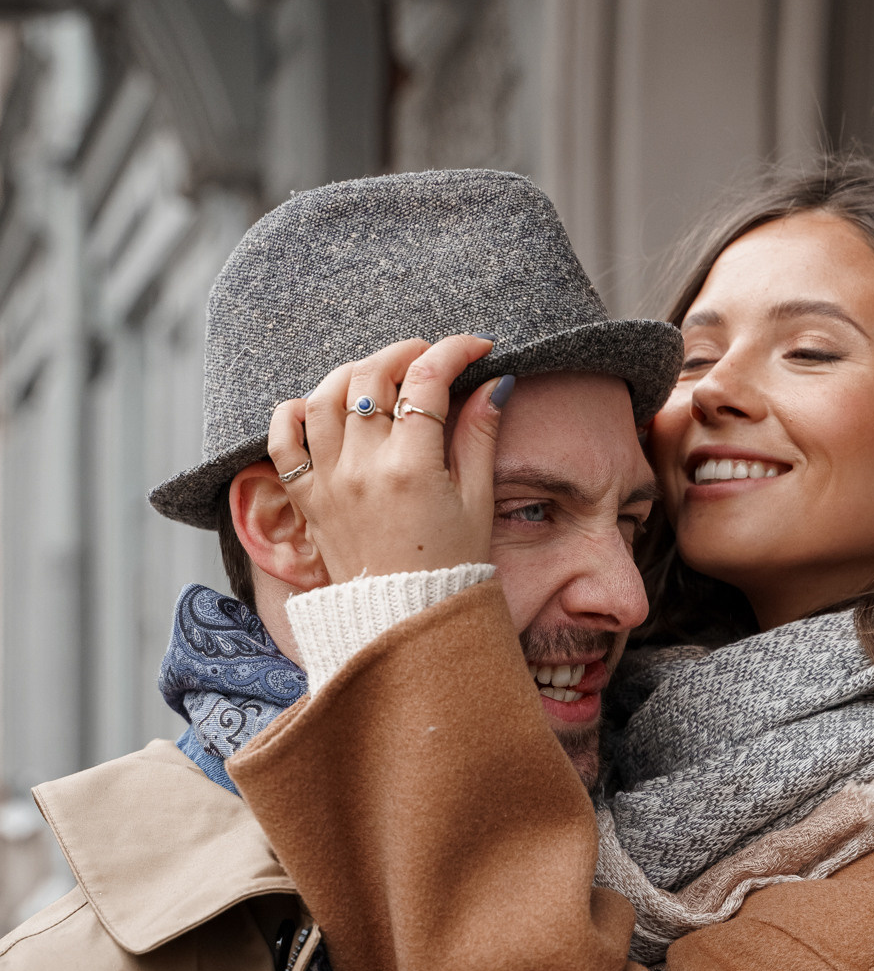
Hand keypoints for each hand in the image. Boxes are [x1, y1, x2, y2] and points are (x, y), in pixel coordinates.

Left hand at [267, 336, 511, 582]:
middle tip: (428, 359)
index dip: (454, 351)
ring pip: (324, 396)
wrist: (407, 622)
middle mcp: (363, 468)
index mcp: (412, 468)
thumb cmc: (450, 565)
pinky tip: (321, 407)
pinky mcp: (307, 498)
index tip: (476, 348)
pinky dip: (294, 412)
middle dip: (404, 353)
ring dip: (353, 373)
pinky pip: (283, 440)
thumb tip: (494, 383)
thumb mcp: (477, 500)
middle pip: (370, 377)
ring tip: (380, 378)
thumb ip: (480, 435)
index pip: (427, 380)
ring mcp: (328, 481)